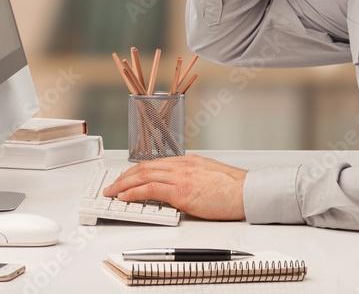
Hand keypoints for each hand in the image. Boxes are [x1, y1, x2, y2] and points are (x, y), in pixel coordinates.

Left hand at [103, 154, 247, 220]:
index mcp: (188, 161)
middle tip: (112, 185)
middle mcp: (182, 166)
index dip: (136, 171)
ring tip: (111, 192)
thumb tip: (181, 189)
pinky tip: (125, 197)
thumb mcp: (210, 175)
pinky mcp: (181, 192)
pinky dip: (134, 192)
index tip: (127, 178)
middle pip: (144, 167)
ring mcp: (181, 177)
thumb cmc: (234, 187)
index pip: (155, 163)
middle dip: (124, 177)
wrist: (247, 192)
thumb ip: (193, 179)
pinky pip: (150, 189)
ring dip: (123, 184)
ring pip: (143, 176)